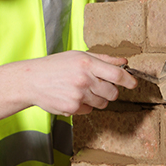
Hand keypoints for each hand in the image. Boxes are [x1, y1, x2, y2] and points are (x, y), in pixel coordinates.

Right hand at [22, 51, 136, 116]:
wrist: (32, 81)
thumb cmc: (55, 66)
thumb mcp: (78, 56)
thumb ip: (103, 59)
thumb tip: (124, 62)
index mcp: (87, 63)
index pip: (117, 74)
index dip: (129, 80)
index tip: (133, 83)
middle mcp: (84, 79)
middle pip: (113, 93)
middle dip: (111, 91)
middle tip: (100, 87)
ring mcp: (78, 95)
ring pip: (102, 103)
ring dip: (97, 99)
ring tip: (82, 90)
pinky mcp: (72, 108)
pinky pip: (89, 110)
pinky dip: (84, 105)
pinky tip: (72, 97)